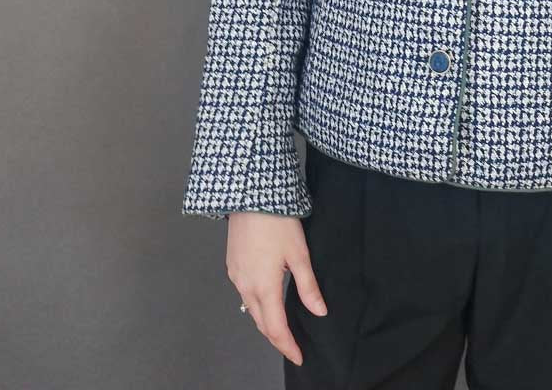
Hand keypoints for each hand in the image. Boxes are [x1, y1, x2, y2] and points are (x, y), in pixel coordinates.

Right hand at [225, 212, 327, 366]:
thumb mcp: (299, 253)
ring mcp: (236, 275)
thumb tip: (319, 311)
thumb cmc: (277, 221)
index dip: (287, 345)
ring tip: (282, 327)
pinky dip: (256, 304)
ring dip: (265, 321)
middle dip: (276, 337)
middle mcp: (245, 285)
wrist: (250, 195)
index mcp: (263, 286)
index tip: (298, 356)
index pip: (275, 328)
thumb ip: (308, 286)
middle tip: (292, 346)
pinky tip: (266, 299)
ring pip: (250, 308)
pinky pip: (243, 293)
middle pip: (260, 322)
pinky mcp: (232, 264)